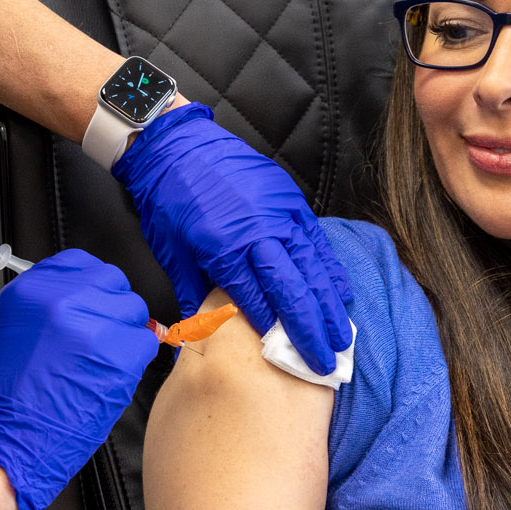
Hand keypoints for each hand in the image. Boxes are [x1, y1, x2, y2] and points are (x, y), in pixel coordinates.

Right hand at [0, 250, 159, 509]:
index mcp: (30, 290)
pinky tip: (110, 377)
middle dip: (112, 309)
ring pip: (134, 311)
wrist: (7, 442)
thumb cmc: (10, 398)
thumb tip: (92, 294)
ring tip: (99, 363)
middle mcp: (59, 299)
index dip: (92, 285)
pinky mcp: (116, 356)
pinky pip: (146, 342)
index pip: (81, 262)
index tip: (92, 302)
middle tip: (98, 339)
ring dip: (125, 335)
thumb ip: (51, 304)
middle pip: (114, 282)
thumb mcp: (17, 331)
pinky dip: (135, 360)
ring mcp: (90, 326)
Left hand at [111, 104, 352, 374]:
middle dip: (310, 330)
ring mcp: (279, 214)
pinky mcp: (290, 200)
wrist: (176, 146)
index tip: (287, 359)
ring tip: (341, 337)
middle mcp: (258, 233)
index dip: (273, 332)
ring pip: (311, 268)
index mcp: (224, 249)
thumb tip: (201, 333)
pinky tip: (341, 293)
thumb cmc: (169, 200)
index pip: (256, 300)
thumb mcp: (172, 251)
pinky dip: (330, 269)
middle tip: (326, 363)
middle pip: (292, 290)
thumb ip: (193, 293)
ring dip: (328, 306)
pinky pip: (316, 241)